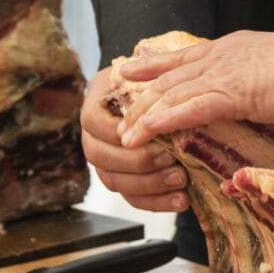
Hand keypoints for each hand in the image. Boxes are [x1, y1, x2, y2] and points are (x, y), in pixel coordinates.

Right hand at [80, 64, 190, 214]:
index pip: (94, 121)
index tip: (151, 133)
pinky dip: (157, 202)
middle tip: (170, 159)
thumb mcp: (154, 70)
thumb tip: (146, 78)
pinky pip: (132, 198)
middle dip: (137, 161)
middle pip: (99, 156)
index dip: (120, 131)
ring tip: (181, 180)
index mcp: (95, 103)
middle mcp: (92, 134)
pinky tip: (181, 200)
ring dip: (149, 184)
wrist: (169, 96)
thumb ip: (148, 73)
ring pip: (114, 181)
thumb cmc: (161, 80)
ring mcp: (105, 160)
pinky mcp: (123, 179)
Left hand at [117, 30, 273, 146]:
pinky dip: (163, 120)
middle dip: (141, 100)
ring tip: (127, 135)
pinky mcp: (230, 96)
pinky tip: (146, 132)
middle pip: (168, 79)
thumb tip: (250, 91)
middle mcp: (220, 57)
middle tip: (122, 117)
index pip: (182, 57)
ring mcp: (223, 75)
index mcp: (231, 47)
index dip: (153, 66)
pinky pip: (187, 109)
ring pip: (171, 95)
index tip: (131, 71)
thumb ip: (253, 76)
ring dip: (145, 117)